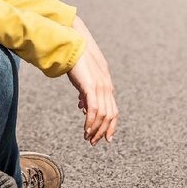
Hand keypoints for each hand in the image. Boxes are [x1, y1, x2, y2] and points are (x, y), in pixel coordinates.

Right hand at [66, 16, 118, 144]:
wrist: (73, 45)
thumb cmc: (77, 61)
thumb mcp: (84, 79)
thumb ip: (86, 93)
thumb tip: (83, 106)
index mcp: (107, 85)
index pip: (113, 110)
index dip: (110, 126)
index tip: (105, 138)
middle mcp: (107, 87)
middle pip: (110, 116)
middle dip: (103, 131)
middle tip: (94, 142)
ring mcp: (100, 87)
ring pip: (103, 115)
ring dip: (95, 129)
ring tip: (87, 138)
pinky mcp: (91, 86)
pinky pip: (94, 110)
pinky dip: (91, 122)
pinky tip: (85, 129)